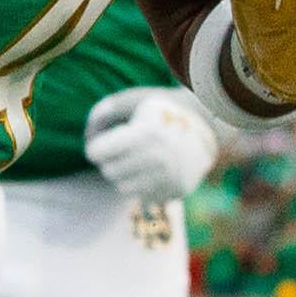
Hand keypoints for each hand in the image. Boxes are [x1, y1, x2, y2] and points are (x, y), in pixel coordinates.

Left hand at [84, 85, 218, 201]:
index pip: (97, 153)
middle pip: (109, 172)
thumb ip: (104, 112)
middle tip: (122, 150)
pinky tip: (154, 170)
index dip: (96, 147)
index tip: (100, 143)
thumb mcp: (134, 100)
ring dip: (125, 175)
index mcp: (144, 134)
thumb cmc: (161, 109)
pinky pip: (144, 196)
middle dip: (110, 161)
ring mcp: (170, 177)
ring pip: (123, 188)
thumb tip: (88, 136)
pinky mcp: (177, 190)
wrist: (207, 124)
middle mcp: (159, 158)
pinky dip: (143, 184)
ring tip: (138, 159)